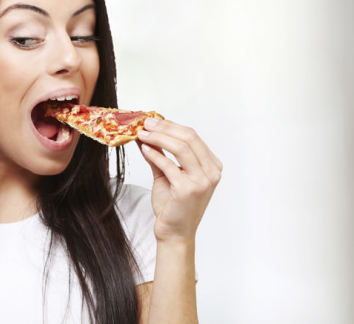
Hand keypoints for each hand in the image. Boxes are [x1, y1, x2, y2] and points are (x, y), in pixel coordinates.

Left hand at [136, 118, 221, 244]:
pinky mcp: (188, 189)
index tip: (152, 121)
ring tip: (142, 134)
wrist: (174, 232)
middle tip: (145, 123)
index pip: (192, 136)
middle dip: (164, 128)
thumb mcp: (167, 174)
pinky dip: (155, 155)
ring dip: (159, 138)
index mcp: (212, 165)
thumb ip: (160, 154)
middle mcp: (212, 172)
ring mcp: (202, 181)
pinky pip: (169, 165)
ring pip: (181, 148)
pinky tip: (144, 149)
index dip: (171, 125)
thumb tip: (146, 134)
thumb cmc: (173, 205)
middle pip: (188, 138)